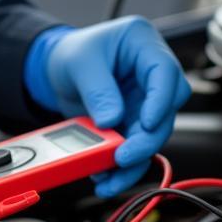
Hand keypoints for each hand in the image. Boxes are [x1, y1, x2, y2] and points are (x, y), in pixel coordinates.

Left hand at [25, 18, 190, 196]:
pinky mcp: (134, 121)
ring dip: (135, 160)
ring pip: (152, 134)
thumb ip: (97, 90)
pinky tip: (106, 176)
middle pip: (166, 109)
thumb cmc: (72, 52)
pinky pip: (135, 146)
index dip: (161, 100)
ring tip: (111, 178)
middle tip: (124, 156)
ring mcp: (145, 99)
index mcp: (142, 43)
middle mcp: (150, 73)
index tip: (146, 123)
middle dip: (147, 138)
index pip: (165, 71)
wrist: (56, 68)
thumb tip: (111, 121)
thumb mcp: (79, 63)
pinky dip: (122, 165)